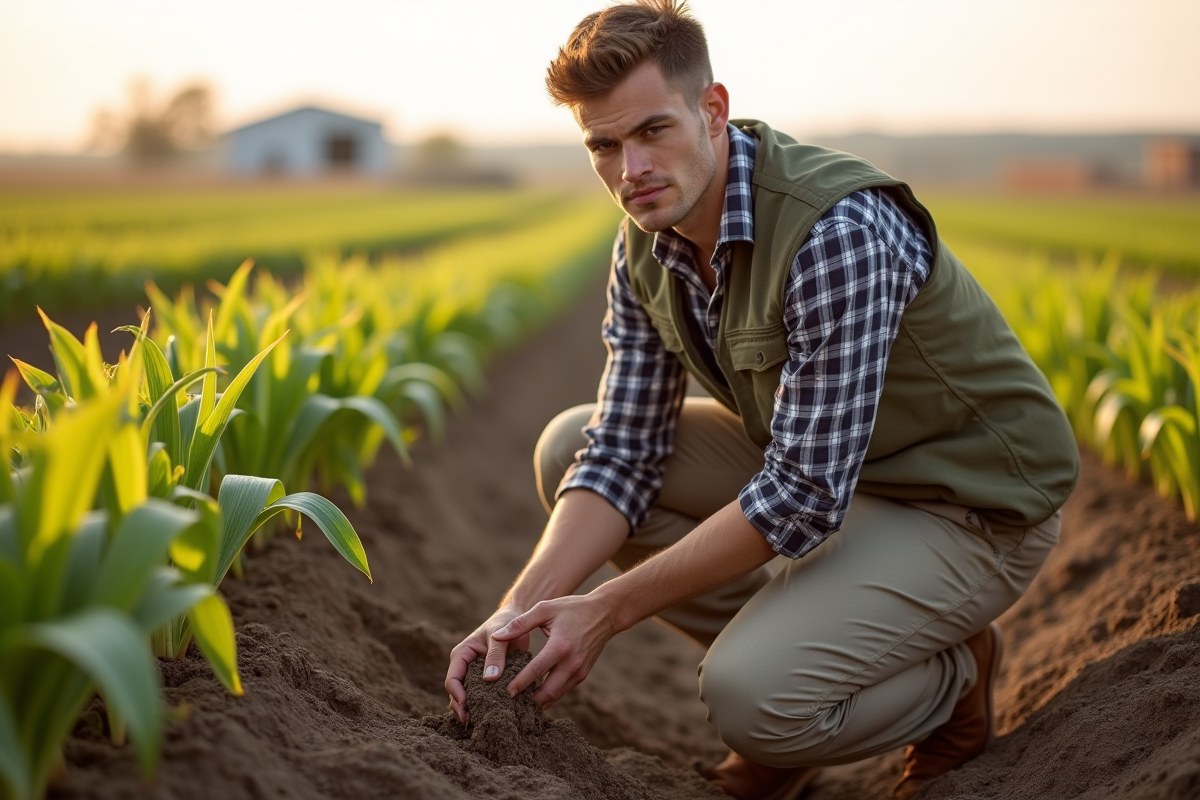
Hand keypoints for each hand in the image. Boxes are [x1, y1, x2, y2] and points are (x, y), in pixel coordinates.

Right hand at [445, 605, 527, 723]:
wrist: (519, 621)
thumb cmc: (506, 625)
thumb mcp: (500, 637)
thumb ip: (495, 655)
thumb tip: (489, 679)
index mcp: (461, 655)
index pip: (452, 680)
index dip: (457, 695)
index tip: (467, 707)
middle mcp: (465, 667)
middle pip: (457, 693)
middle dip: (462, 708)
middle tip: (472, 723)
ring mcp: (475, 675)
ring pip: (468, 698)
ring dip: (472, 710)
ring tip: (480, 723)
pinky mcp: (487, 681)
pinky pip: (482, 696)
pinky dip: (485, 706)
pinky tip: (493, 716)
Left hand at [492, 592, 616, 707]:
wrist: (605, 613)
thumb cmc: (572, 608)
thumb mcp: (545, 609)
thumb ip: (520, 623)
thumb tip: (497, 637)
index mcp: (560, 646)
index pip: (536, 670)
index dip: (520, 683)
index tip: (505, 692)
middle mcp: (572, 663)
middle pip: (547, 691)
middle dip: (528, 701)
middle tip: (509, 703)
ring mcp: (579, 671)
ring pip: (556, 695)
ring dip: (539, 701)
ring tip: (519, 703)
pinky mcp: (583, 674)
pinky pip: (563, 690)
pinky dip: (549, 695)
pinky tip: (535, 695)